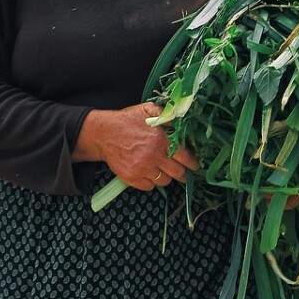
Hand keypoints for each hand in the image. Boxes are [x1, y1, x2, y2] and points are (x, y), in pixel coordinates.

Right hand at [74, 103, 198, 189]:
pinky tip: (147, 172)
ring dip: (165, 176)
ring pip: (164, 181)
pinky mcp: (132, 178)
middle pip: (178, 173)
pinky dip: (150, 182)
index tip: (195, 166)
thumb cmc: (127, 121)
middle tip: (182, 172)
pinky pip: (149, 187)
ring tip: (160, 168)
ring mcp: (142, 168)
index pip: (185, 157)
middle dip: (182, 174)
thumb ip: (167, 115)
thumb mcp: (148, 111)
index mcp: (160, 139)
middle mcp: (153, 155)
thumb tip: (184, 120)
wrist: (103, 134)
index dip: (193, 163)